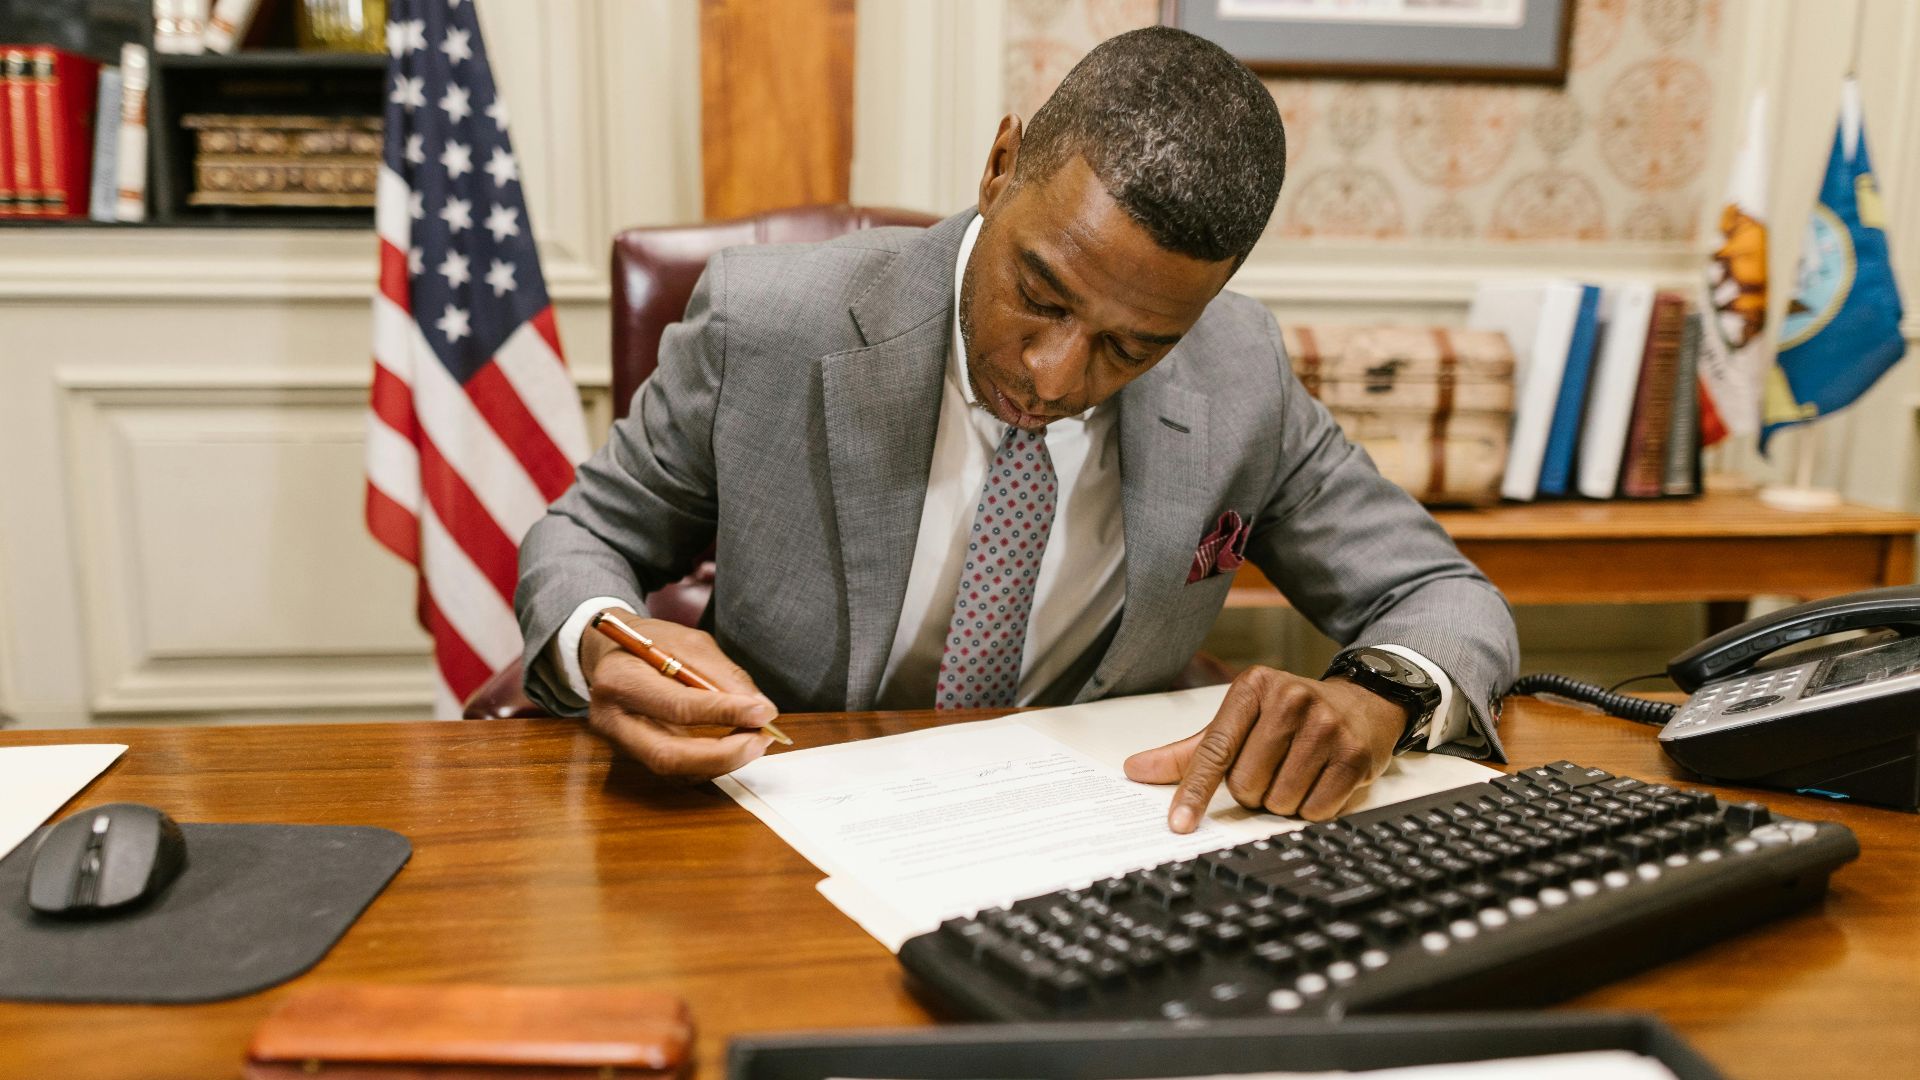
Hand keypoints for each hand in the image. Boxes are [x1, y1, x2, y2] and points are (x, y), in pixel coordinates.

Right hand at [581, 611, 780, 779]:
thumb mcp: (688, 643)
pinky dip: (713, 763)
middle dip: (723, 755)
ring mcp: (621, 746)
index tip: (763, 712)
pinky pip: (680, 772)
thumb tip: (761, 710)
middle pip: (668, 757)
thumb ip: (722, 675)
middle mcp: (612, 721)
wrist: (613, 655)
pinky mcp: (637, 758)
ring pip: (677, 772)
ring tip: (756, 739)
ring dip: (724, 761)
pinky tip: (735, 745)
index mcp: (620, 681)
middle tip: (761, 739)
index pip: (676, 707)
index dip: (724, 713)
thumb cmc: (650, 643)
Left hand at [1122, 666, 1408, 830]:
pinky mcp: (1354, 754)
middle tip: (1270, 769)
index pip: (1214, 750)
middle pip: (1246, 784)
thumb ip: (1189, 751)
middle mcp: (1290, 700)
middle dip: (1252, 790)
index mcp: (1253, 687)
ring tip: (1295, 772)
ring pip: (1280, 800)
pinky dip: (1311, 807)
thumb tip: (1135, 770)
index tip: (1180, 822)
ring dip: (1281, 801)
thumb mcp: (1241, 721)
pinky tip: (1318, 781)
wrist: (1364, 702)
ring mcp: (1326, 726)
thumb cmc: (1292, 715)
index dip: (1195, 791)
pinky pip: (1316, 809)